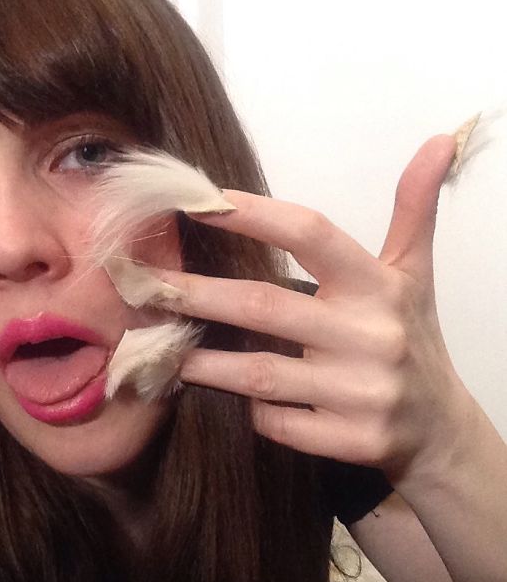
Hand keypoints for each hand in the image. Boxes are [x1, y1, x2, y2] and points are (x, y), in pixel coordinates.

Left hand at [156, 135, 480, 482]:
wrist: (439, 430)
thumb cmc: (411, 338)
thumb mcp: (415, 273)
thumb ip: (414, 208)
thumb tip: (438, 139)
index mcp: (378, 286)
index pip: (311, 234)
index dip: (254, 215)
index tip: (199, 201)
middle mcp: (371, 336)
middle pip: (263, 306)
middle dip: (196, 294)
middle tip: (141, 284)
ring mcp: (362, 393)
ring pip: (261, 374)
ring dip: (204, 360)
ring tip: (160, 344)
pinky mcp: (353, 442)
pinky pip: (278, 423)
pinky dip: (251, 411)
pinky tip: (226, 397)